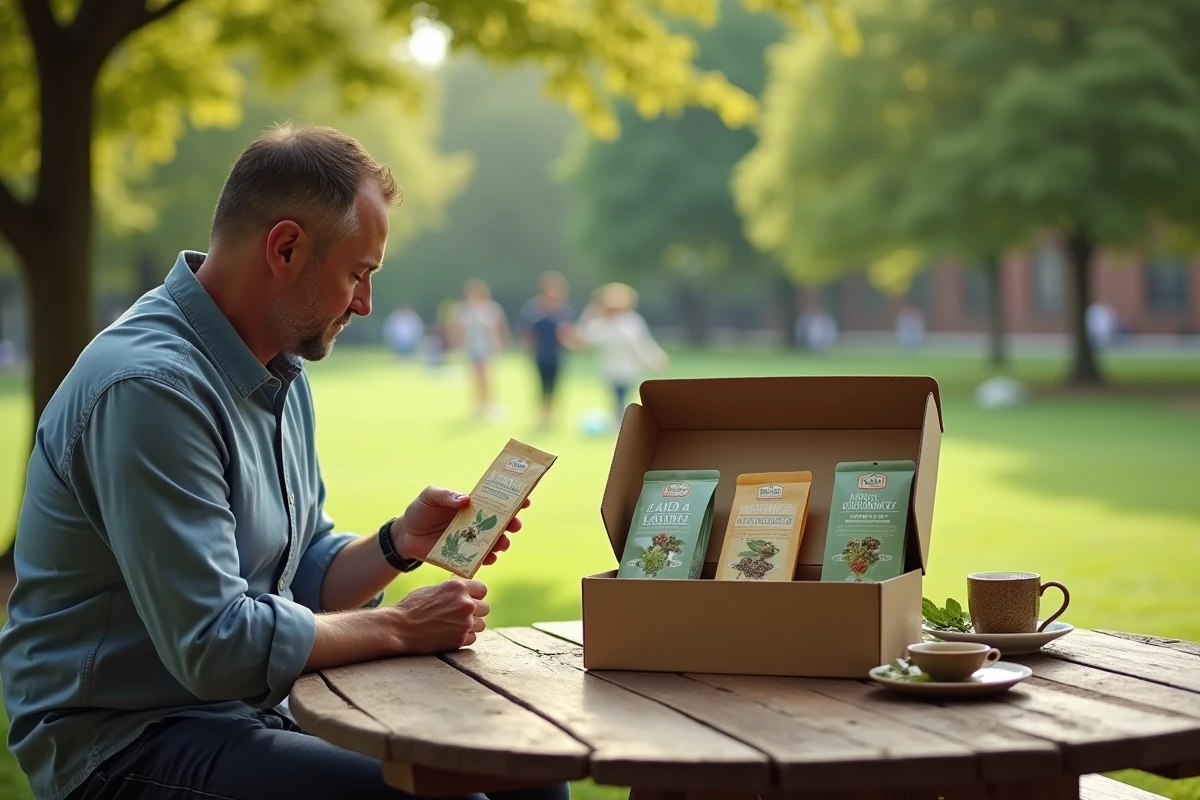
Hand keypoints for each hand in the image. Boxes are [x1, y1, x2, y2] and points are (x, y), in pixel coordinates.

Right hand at [390, 579, 488, 652]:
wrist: (399, 628)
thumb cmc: (412, 607)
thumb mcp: (433, 590)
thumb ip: (452, 590)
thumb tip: (465, 589)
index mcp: (458, 587)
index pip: (482, 589)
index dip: (475, 595)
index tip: (469, 600)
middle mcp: (465, 603)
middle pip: (485, 608)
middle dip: (474, 612)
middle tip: (459, 616)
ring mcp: (464, 622)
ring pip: (481, 625)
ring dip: (471, 626)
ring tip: (453, 626)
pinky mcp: (460, 639)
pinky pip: (473, 638)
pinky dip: (463, 638)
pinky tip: (449, 635)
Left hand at [392, 486, 529, 565]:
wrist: (405, 535)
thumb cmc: (419, 510)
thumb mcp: (429, 496)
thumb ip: (445, 495)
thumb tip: (465, 499)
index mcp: (472, 505)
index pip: (496, 501)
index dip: (513, 500)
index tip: (525, 500)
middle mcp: (476, 522)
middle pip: (501, 523)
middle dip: (512, 524)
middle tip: (514, 525)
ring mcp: (471, 540)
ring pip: (494, 542)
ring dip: (502, 542)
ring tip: (502, 543)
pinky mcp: (463, 556)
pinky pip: (480, 559)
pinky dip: (487, 559)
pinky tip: (490, 558)